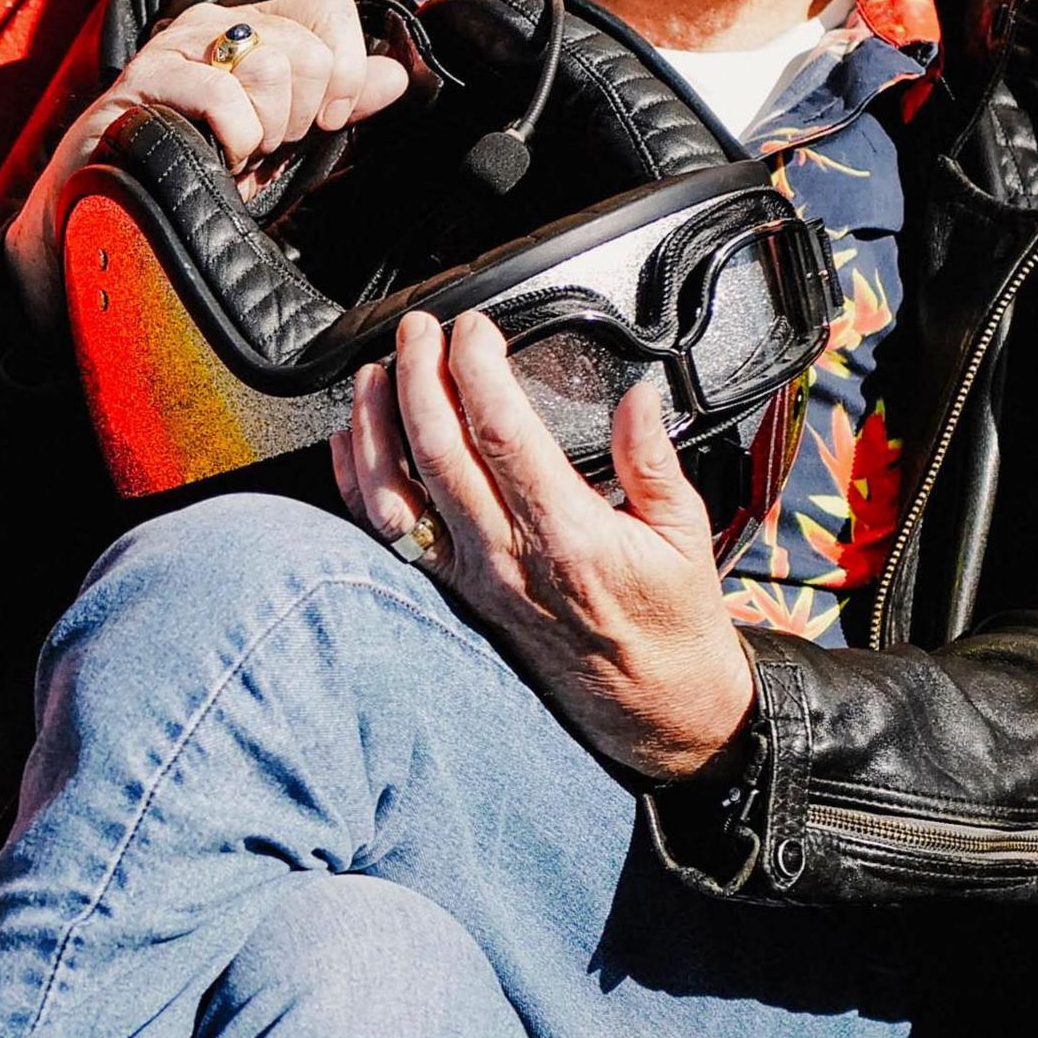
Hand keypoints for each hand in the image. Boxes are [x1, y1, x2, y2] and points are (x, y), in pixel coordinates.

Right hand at [0, 0, 406, 331]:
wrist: (112, 209)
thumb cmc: (199, 168)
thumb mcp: (284, 135)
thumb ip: (339, 101)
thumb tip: (397, 75)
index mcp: (255, 27)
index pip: (333, 9)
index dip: (347, 69)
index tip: (329, 119)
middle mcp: (216, 24)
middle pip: (310, 48)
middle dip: (304, 114)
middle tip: (269, 144)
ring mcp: (178, 48)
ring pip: (272, 67)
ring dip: (267, 129)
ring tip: (238, 150)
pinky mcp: (146, 82)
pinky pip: (223, 97)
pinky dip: (235, 140)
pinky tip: (219, 158)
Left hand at [330, 308, 757, 780]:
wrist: (653, 709)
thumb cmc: (669, 622)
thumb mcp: (686, 533)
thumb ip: (654, 461)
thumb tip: (636, 397)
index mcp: (567, 532)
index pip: (501, 432)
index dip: (476, 369)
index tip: (474, 328)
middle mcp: (507, 555)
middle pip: (437, 451)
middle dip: (420, 376)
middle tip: (418, 328)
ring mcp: (473, 578)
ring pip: (398, 495)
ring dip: (376, 427)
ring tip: (374, 373)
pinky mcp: (456, 594)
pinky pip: (389, 539)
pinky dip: (359, 488)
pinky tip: (350, 445)